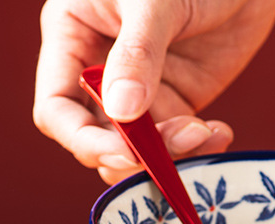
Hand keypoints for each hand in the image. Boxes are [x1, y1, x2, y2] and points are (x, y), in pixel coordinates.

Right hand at [33, 0, 274, 184]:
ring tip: (204, 133)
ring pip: (135, 151)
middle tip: (178, 142)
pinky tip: (218, 133)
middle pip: (95, 140)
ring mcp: (137, 92)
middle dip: (134, 153)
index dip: (84, 140)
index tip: (126, 153)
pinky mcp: (174, 103)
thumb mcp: (157, 0)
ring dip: (168, 157)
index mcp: (72, 37)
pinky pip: (172, 146)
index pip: (56, 109)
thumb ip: (137, 53)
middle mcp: (98, 71)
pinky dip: (195, 150)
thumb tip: (121, 112)